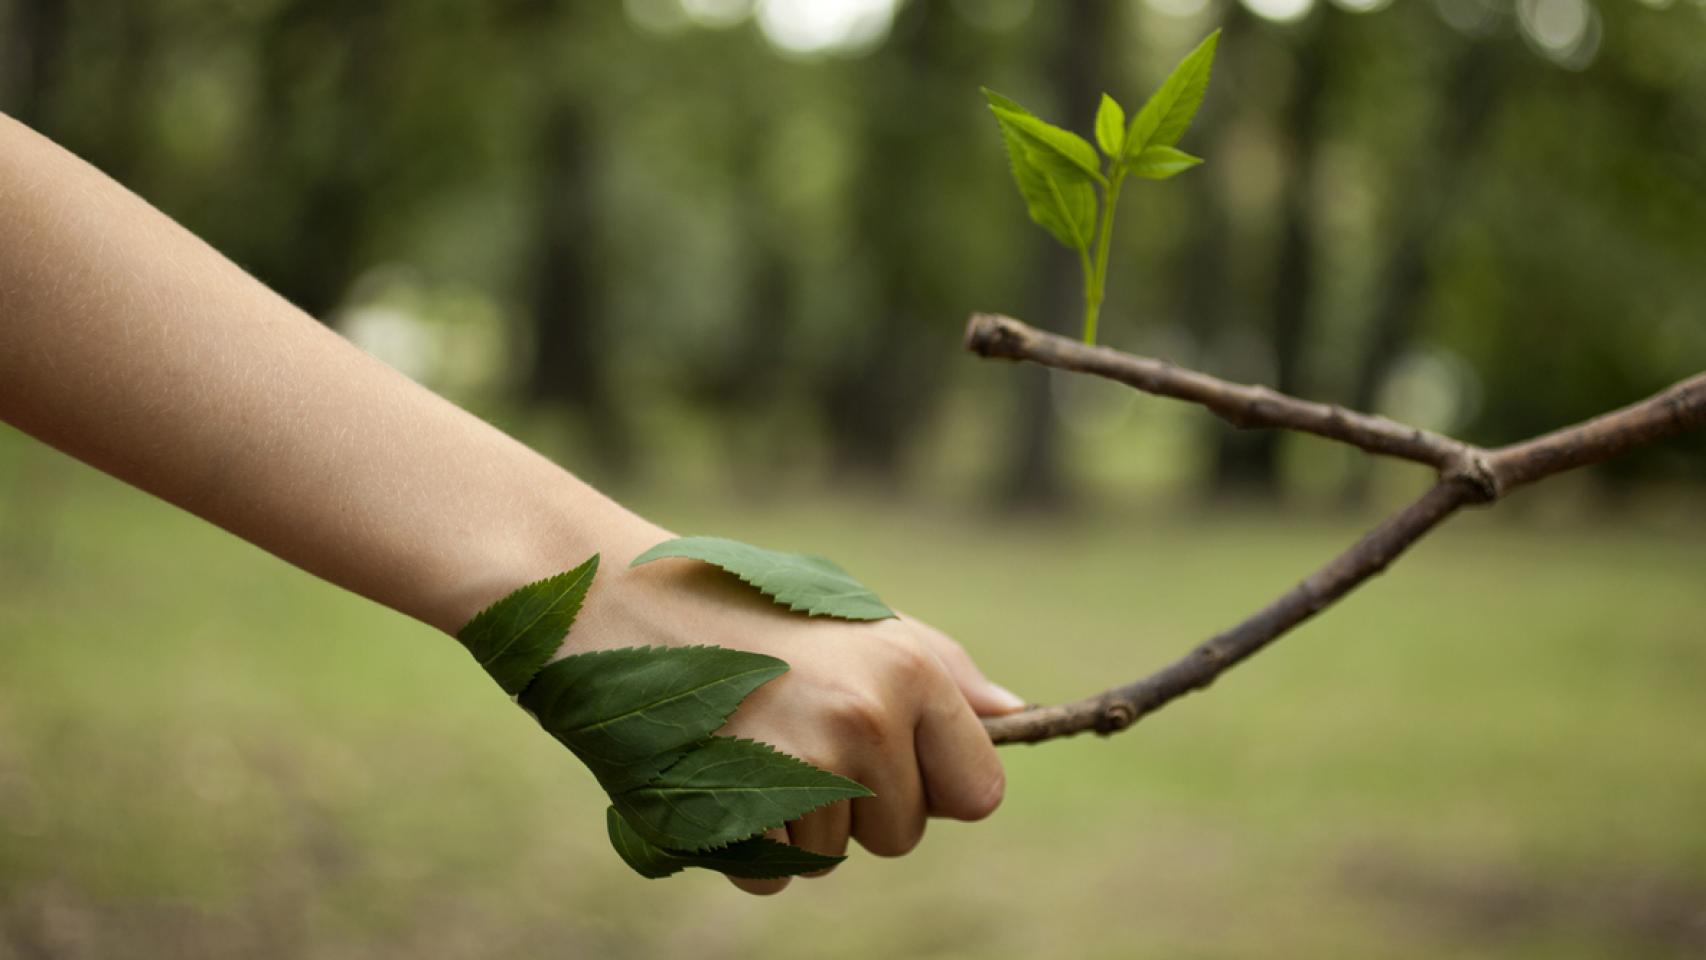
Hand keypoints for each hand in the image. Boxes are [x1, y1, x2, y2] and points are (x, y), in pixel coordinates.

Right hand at [568, 528, 1025, 894]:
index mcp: (908, 671)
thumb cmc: (743, 604)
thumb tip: (1017, 715)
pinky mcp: (735, 813)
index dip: (936, 784)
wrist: (615, 601)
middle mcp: (865, 721)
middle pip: (903, 836)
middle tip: (799, 734)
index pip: (980, 792)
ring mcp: (799, 771)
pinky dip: (747, 845)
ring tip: (750, 741)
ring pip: (834, 858)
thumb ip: (939, 672)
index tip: (893, 756)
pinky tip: (718, 773)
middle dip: (860, 805)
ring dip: (798, 821)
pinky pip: (773, 877)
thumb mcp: (853, 618)